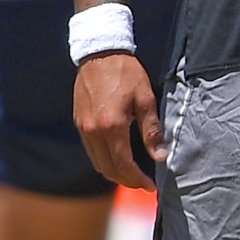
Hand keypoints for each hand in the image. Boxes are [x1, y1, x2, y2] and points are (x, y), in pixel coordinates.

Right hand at [73, 51, 164, 189]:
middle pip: (107, 169)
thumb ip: (151, 130)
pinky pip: (91, 150)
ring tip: (133, 174)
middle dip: (126, 181)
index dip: (137, 179)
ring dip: (114, 172)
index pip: (123, 165)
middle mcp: (93, 131)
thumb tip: (160, 156)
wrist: (100, 53)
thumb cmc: (127, 73)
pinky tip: (118, 157)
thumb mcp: (146, 98)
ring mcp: (83, 128)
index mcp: (112, 126)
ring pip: (97, 162)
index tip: (151, 186)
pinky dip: (104, 159)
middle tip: (143, 184)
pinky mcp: (79, 123)